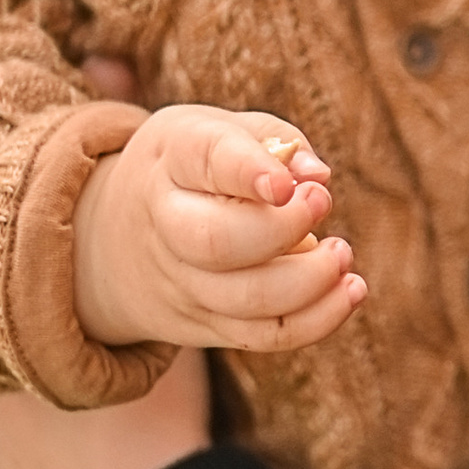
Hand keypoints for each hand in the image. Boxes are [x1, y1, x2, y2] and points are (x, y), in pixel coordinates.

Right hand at [70, 106, 367, 353]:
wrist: (120, 234)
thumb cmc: (195, 168)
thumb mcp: (219, 131)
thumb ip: (274, 141)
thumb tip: (318, 174)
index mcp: (172, 158)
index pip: (206, 160)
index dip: (248, 171)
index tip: (287, 183)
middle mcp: (166, 224)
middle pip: (216, 241)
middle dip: (281, 230)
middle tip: (322, 203)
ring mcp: (183, 282)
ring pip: (246, 299)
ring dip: (309, 281)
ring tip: (342, 253)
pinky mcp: (208, 323)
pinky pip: (264, 336)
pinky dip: (317, 320)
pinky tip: (348, 291)